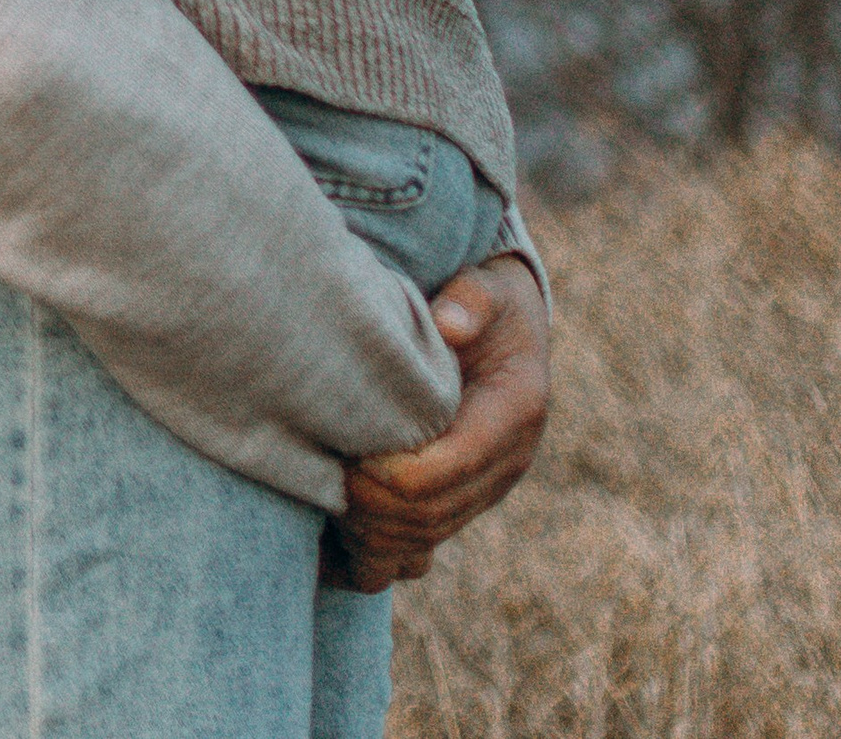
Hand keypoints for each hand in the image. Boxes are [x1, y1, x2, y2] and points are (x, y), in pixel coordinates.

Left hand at [326, 258, 550, 593]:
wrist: (509, 330)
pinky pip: (423, 548)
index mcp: (516, 410)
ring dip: (374, 535)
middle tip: (324, 481)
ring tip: (324, 506)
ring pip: (428, 538)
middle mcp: (507, 461)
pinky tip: (334, 546)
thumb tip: (448, 322)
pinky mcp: (460, 501)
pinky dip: (379, 553)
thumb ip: (471, 300)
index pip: (458, 461)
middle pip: (438, 510)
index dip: (401, 469)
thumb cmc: (487, 302)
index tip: (350, 455)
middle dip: (378, 505)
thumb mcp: (486, 287)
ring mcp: (485, 489)